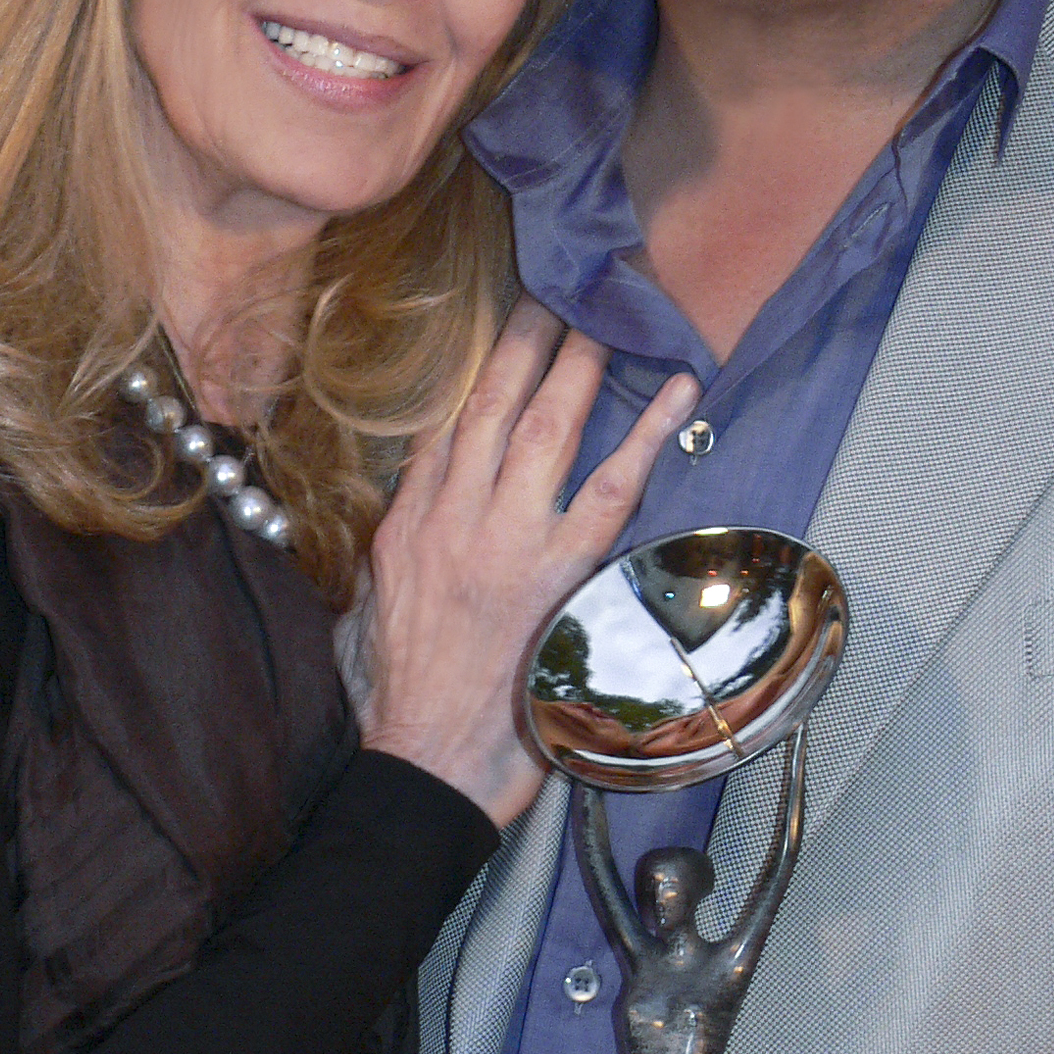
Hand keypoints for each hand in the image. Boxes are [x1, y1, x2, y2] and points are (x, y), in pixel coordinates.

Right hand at [356, 299, 697, 827]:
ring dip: (580, 366)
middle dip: (526, 342)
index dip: (479, 372)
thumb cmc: (405, 702)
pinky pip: (610, 490)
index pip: (446, 428)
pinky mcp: (556, 575)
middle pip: (493, 407)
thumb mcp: (377, 611)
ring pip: (547, 429)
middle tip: (558, 291)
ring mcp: (507, 543)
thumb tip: (433, 508)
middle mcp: (454, 520)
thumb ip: (409, 548)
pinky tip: (676, 394)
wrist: (424, 763)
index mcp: (409, 527)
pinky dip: (646, 437)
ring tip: (607, 318)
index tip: (505, 326)